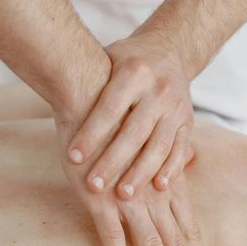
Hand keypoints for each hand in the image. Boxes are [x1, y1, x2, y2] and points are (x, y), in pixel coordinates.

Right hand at [54, 124, 213, 245]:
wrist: (92, 91)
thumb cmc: (118, 113)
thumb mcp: (150, 136)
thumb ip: (166, 156)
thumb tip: (185, 161)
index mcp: (164, 180)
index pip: (188, 225)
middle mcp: (152, 192)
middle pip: (177, 240)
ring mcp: (127, 197)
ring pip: (152, 243)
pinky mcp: (98, 197)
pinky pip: (110, 236)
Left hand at [64, 34, 194, 200]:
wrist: (169, 50)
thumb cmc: (125, 62)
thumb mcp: (107, 61)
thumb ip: (92, 86)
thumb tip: (58, 107)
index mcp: (134, 72)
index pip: (109, 109)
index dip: (90, 135)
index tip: (72, 158)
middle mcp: (158, 89)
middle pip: (134, 132)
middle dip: (112, 162)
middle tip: (94, 186)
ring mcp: (176, 107)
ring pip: (158, 145)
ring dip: (141, 173)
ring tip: (123, 194)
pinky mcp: (188, 121)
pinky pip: (179, 148)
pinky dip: (171, 169)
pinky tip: (159, 187)